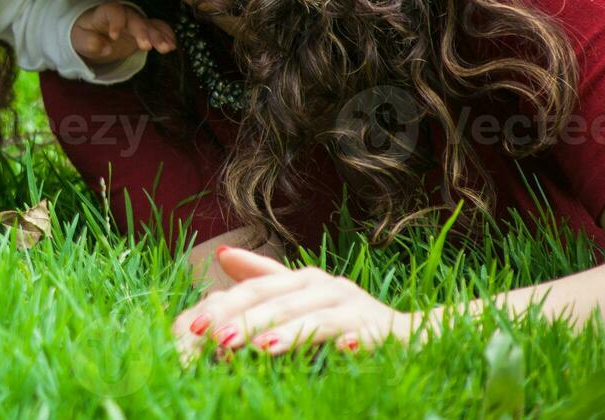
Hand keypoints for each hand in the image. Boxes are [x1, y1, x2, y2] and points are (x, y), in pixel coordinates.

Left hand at [71, 2, 174, 64]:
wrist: (94, 33)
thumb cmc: (85, 33)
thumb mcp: (80, 39)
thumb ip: (89, 42)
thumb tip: (106, 46)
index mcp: (106, 12)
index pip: (113, 11)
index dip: (115, 21)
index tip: (114, 36)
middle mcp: (124, 14)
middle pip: (135, 19)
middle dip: (142, 32)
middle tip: (147, 46)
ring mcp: (136, 21)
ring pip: (149, 25)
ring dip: (159, 36)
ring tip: (167, 48)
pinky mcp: (144, 30)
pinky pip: (158, 29)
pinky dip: (166, 35)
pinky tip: (172, 45)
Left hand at [172, 247, 413, 357]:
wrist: (409, 332)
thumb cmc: (344, 316)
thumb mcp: (301, 297)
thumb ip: (263, 279)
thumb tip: (221, 256)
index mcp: (302, 280)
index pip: (256, 289)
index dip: (225, 306)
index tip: (194, 326)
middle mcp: (326, 286)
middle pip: (280, 303)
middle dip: (247, 321)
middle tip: (217, 341)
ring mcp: (355, 306)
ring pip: (316, 319)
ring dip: (289, 333)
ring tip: (261, 348)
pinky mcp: (382, 329)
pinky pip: (366, 335)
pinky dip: (354, 341)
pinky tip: (341, 349)